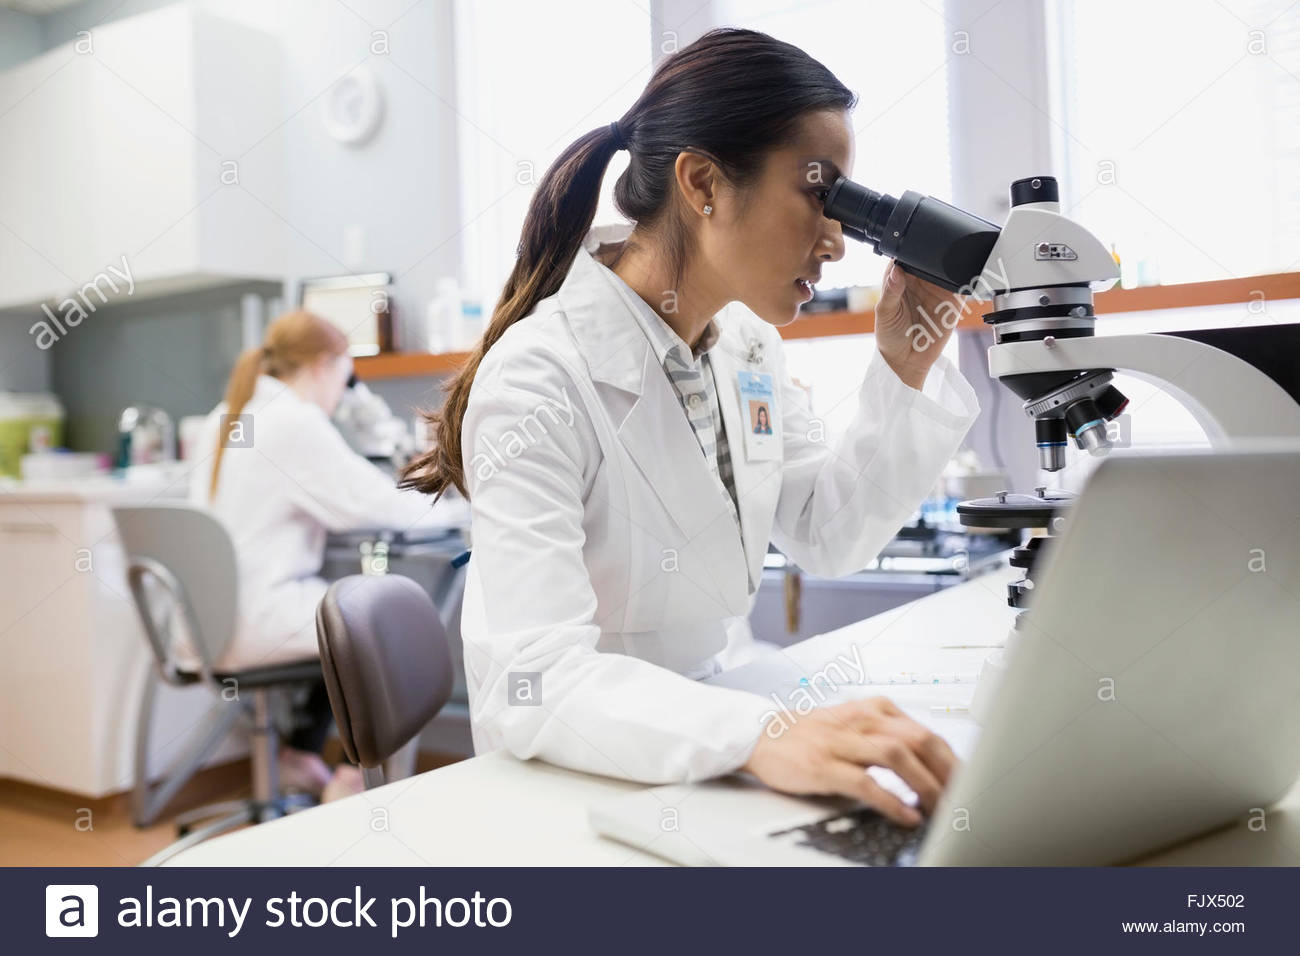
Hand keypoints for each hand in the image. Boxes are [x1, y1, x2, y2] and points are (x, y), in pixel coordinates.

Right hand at [742, 696, 957, 826]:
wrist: (762, 734)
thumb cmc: (812, 734)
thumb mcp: (855, 725)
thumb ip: (890, 737)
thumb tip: (933, 766)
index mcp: (875, 709)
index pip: (927, 733)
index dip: (954, 761)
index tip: (970, 785)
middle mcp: (862, 720)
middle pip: (919, 740)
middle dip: (948, 772)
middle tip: (964, 799)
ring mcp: (842, 741)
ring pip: (897, 756)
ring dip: (926, 785)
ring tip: (940, 809)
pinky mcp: (824, 764)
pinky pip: (865, 782)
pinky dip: (892, 801)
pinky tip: (906, 815)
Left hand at [872, 259, 968, 389]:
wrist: (907, 360)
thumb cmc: (890, 336)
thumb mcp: (885, 313)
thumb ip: (890, 292)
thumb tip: (895, 271)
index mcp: (900, 277)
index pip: (907, 254)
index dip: (910, 246)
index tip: (913, 243)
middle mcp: (920, 279)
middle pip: (930, 256)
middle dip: (934, 252)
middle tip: (935, 253)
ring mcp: (938, 289)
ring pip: (948, 267)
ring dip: (951, 263)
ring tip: (946, 270)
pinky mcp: (953, 300)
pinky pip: (962, 284)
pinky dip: (964, 279)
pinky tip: (959, 280)